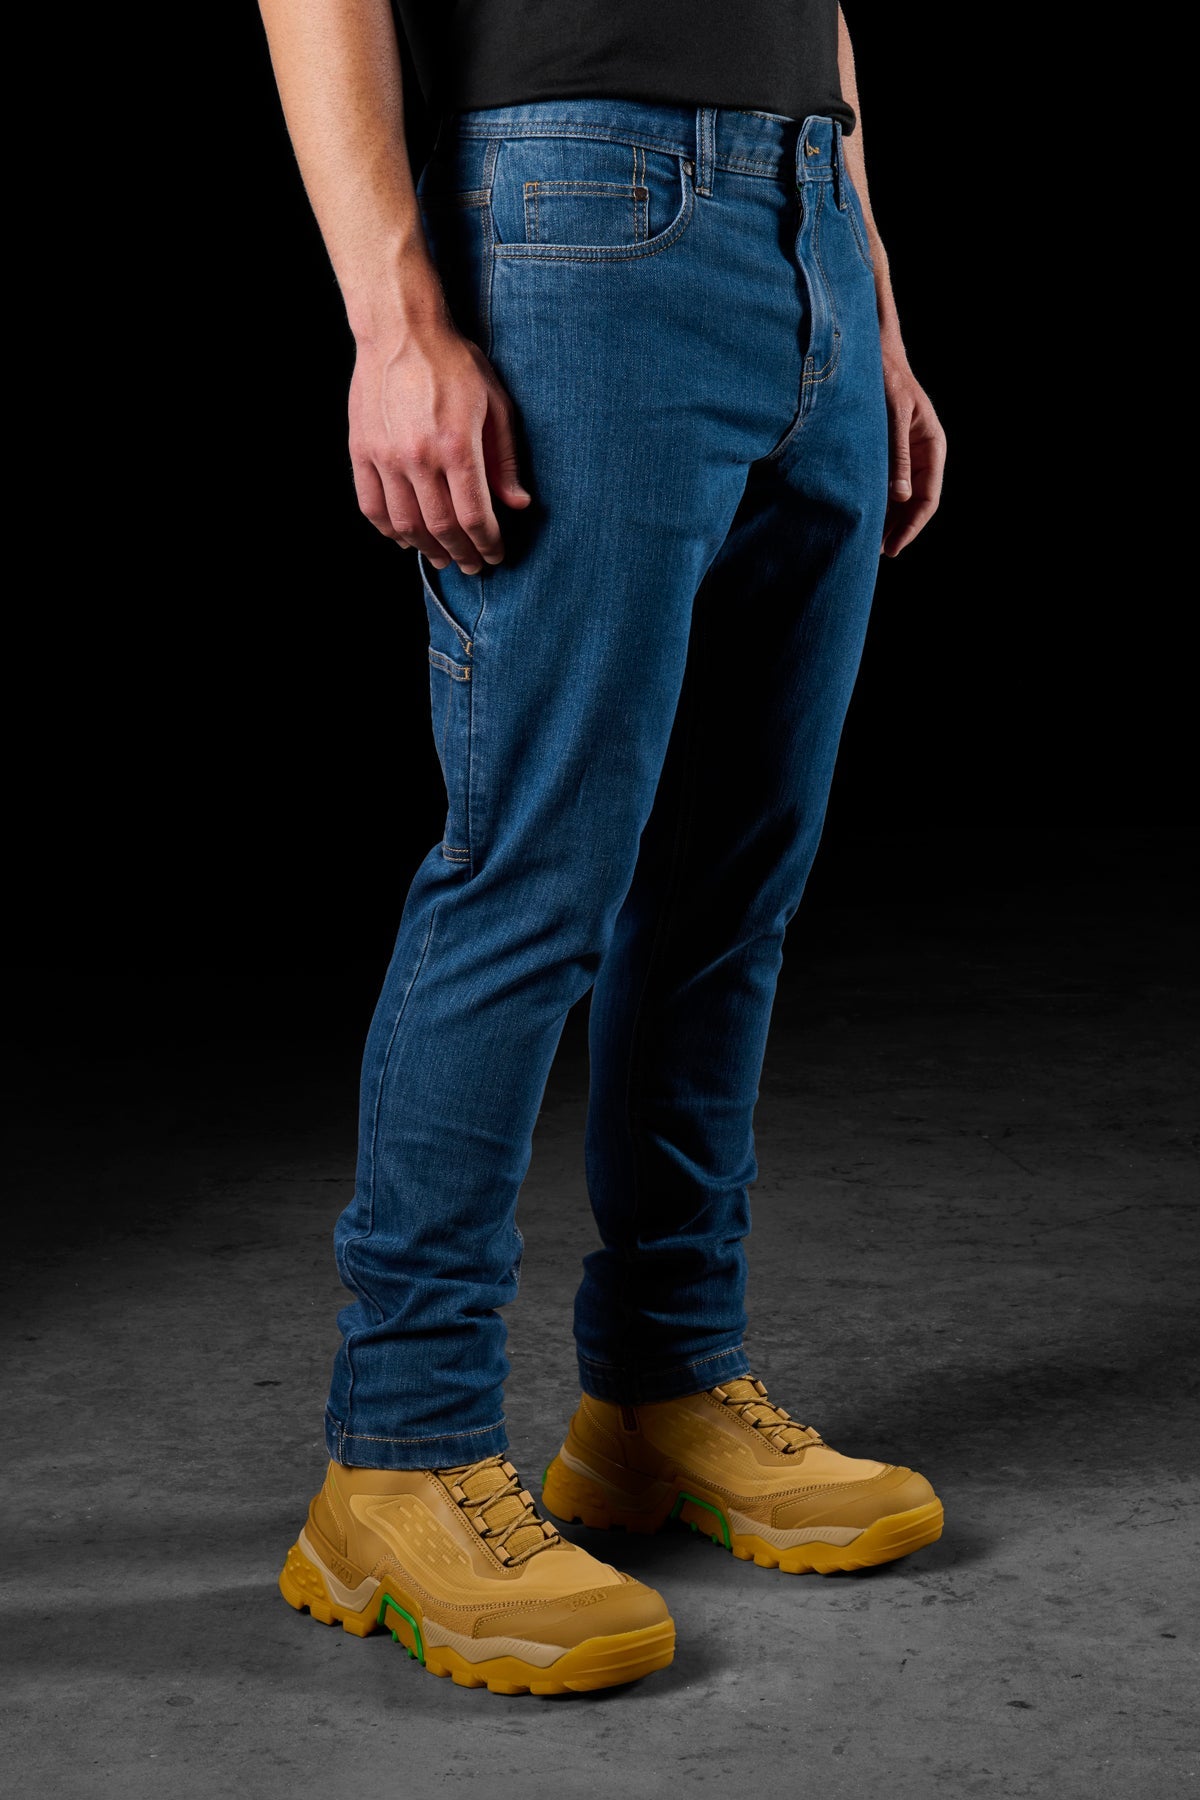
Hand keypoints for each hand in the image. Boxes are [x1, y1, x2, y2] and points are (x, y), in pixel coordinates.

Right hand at [349, 316, 531, 571]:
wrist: (400, 330)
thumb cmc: (454, 364)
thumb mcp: (495, 405)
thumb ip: (505, 460)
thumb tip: (518, 504)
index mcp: (457, 446)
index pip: (475, 516)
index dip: (488, 544)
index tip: (496, 555)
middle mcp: (419, 457)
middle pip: (442, 528)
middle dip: (462, 554)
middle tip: (473, 566)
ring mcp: (385, 456)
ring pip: (406, 525)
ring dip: (427, 550)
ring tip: (443, 558)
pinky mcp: (361, 451)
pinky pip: (372, 507)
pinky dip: (390, 530)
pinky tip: (406, 538)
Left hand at [880, 352, 946, 557]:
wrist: (873, 354)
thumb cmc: (885, 378)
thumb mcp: (891, 415)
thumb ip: (896, 454)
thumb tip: (899, 496)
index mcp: (932, 446)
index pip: (928, 498)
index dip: (911, 527)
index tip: (891, 548)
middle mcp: (922, 454)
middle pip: (914, 504)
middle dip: (897, 529)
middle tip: (873, 552)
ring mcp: (906, 455)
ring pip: (900, 497)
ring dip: (886, 519)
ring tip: (865, 541)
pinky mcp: (888, 452)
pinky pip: (886, 484)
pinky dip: (876, 501)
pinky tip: (861, 515)